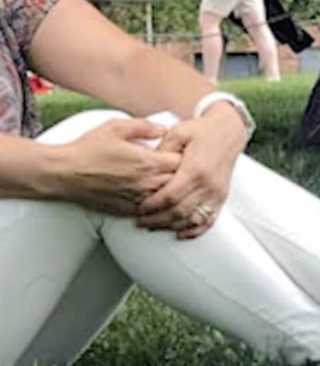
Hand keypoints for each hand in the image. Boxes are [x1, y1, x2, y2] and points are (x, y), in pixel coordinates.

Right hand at [55, 118, 181, 215]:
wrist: (65, 173)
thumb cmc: (87, 149)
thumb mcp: (114, 127)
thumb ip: (143, 126)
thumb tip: (163, 129)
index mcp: (148, 161)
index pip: (182, 161)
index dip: (180, 154)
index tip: (173, 151)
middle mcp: (148, 182)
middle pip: (179, 181)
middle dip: (179, 173)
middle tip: (172, 166)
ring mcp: (140, 198)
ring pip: (169, 198)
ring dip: (169, 189)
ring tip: (164, 181)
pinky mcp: (130, 209)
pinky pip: (153, 209)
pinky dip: (156, 203)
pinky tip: (150, 194)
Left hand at [135, 107, 245, 238]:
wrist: (227, 131)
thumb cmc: (199, 131)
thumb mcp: (176, 133)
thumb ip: (161, 150)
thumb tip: (144, 166)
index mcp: (195, 169)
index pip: (170, 196)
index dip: (153, 205)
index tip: (138, 209)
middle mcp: (208, 185)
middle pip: (180, 211)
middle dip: (158, 219)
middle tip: (140, 222)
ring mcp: (217, 193)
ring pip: (193, 219)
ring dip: (172, 226)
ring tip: (154, 227)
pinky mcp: (222, 197)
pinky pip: (210, 220)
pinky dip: (195, 230)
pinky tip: (180, 234)